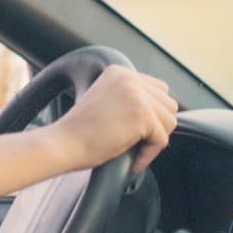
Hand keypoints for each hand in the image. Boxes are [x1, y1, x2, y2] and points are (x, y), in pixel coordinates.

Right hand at [53, 65, 178, 173]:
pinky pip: (161, 140)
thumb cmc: (79, 132)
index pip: (158, 90)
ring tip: (132, 149)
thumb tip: (161, 112)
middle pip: (168, 104)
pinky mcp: (142, 115)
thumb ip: (128, 98)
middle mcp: (129, 78)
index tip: (133, 130)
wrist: (62, 144)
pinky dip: (148, 155)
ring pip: (170, 122)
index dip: (151, 114)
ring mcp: (136, 95)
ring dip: (154, 140)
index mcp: (119, 72)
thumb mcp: (105, 102)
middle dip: (156, 126)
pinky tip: (131, 160)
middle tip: (134, 141)